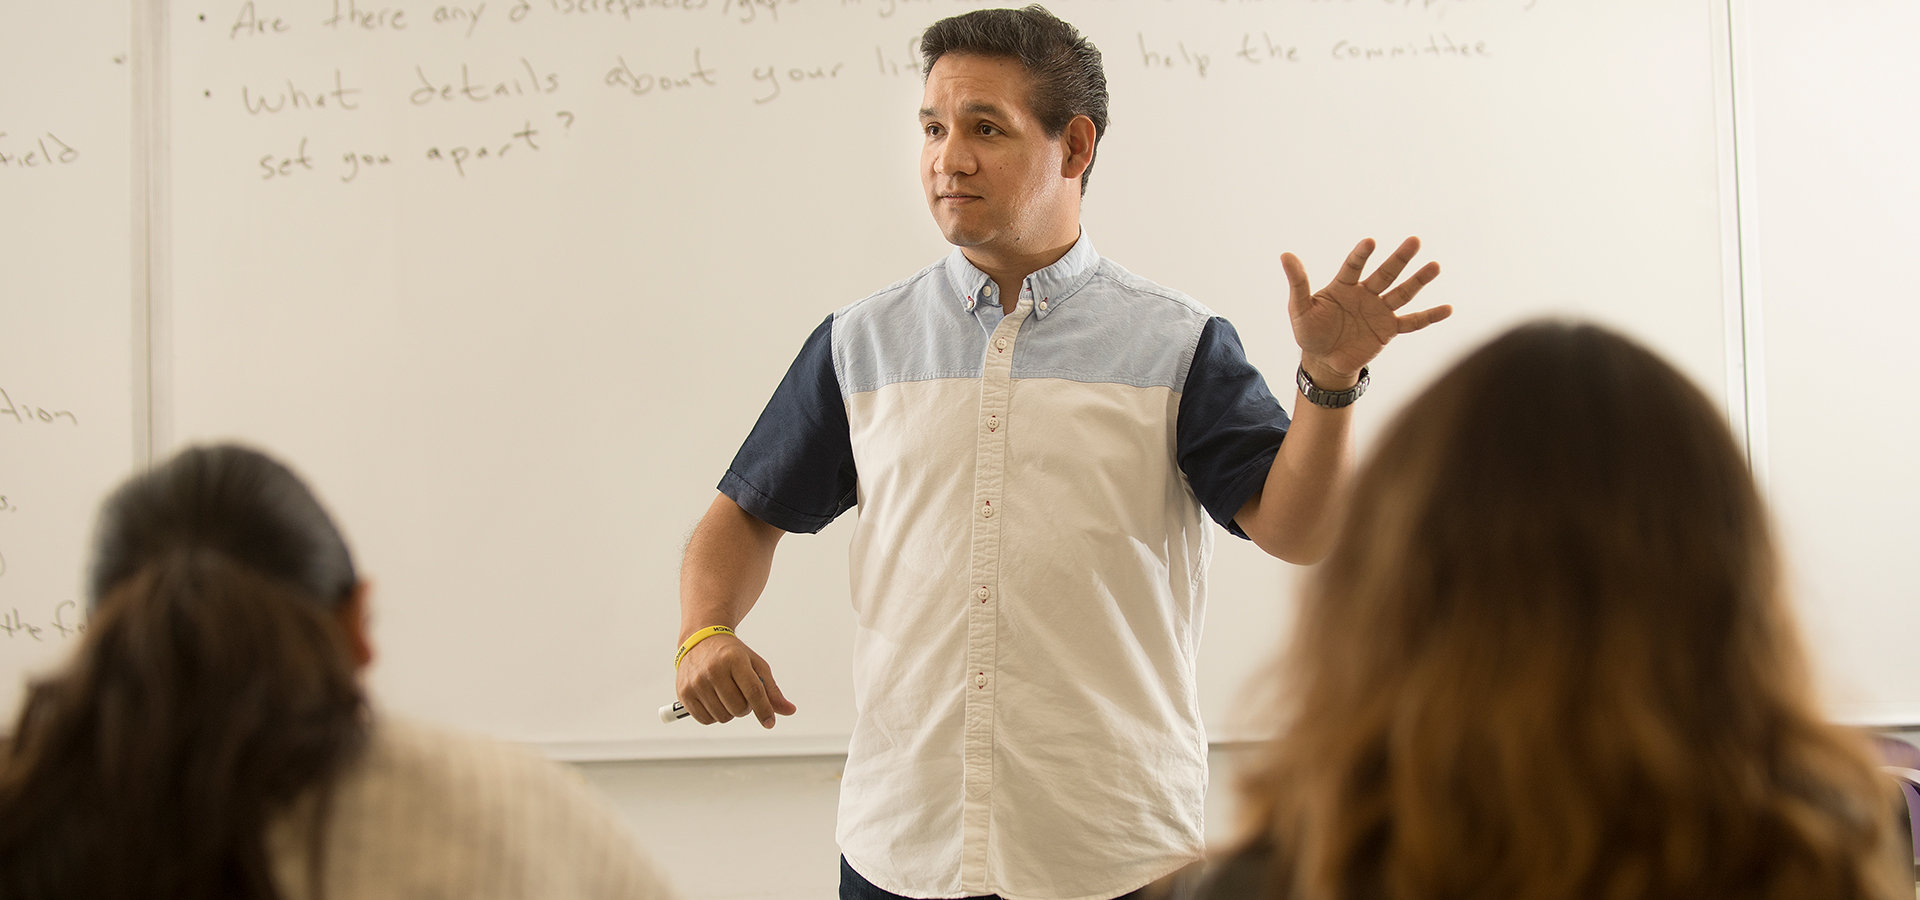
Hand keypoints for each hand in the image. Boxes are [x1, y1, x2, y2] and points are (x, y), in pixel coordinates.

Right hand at [674, 633, 795, 727]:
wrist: (700, 640)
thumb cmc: (732, 654)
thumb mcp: (755, 665)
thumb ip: (771, 690)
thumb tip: (790, 711)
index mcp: (734, 659)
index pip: (753, 692)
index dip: (764, 710)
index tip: (769, 722)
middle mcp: (712, 670)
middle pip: (738, 708)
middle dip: (745, 708)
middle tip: (741, 695)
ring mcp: (696, 682)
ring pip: (722, 717)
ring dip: (729, 712)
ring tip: (726, 695)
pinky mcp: (683, 693)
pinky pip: (705, 720)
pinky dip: (713, 716)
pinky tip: (714, 700)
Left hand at [1284, 237, 1449, 387]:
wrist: (1323, 361)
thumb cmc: (1310, 332)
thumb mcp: (1299, 309)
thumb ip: (1297, 283)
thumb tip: (1285, 254)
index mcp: (1344, 286)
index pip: (1354, 266)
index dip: (1361, 255)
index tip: (1370, 242)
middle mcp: (1366, 294)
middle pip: (1385, 273)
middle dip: (1399, 258)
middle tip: (1414, 240)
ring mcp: (1379, 311)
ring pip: (1402, 293)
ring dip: (1418, 280)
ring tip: (1435, 265)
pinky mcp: (1388, 329)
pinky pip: (1412, 322)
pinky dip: (1429, 317)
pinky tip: (1448, 308)